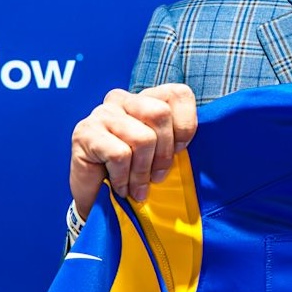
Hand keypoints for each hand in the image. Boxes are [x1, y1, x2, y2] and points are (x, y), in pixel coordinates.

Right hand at [70, 84, 198, 208]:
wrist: (97, 197)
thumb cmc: (134, 174)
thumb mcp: (163, 155)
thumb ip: (178, 142)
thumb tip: (206, 142)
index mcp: (146, 98)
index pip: (178, 94)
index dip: (185, 125)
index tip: (179, 152)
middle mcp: (122, 99)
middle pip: (159, 113)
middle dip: (164, 153)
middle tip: (157, 177)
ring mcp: (101, 113)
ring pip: (142, 138)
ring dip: (142, 172)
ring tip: (137, 188)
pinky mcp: (85, 132)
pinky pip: (120, 155)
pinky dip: (124, 178)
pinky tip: (120, 186)